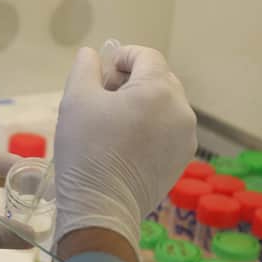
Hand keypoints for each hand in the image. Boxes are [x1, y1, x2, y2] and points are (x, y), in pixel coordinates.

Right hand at [54, 45, 196, 261]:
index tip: (103, 71)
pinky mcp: (182, 159)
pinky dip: (151, 128)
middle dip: (133, 80)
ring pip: (166, 106)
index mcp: (158, 90)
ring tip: (114, 123)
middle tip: (104, 97)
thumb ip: (85, 67)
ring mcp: (186, 137)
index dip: (123, 56)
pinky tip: (127, 144)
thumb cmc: (86, 149)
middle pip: (160, 79)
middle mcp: (181, 110)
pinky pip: (169, 130)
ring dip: (143, 104)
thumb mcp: (76, 98)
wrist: (101, 207)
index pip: (146, 56)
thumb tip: (92, 54)